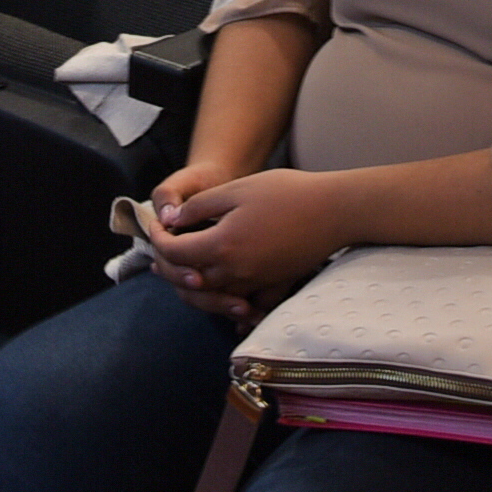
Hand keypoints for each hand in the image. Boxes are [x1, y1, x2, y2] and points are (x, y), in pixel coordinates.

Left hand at [146, 166, 343, 312]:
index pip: (174, 253)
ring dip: (190, 283)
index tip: (156, 225)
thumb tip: (172, 222)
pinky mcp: (270, 286)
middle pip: (187, 281)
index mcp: (222, 246)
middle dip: (168, 265)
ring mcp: (254, 284)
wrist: (334, 211)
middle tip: (161, 247)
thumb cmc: (287, 193)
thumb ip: (198, 208)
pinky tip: (214, 287)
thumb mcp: (236, 190)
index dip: (158, 239)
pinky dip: (221, 299)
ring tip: (178, 266)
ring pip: (209, 296)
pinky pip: (237, 302)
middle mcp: (235, 273)